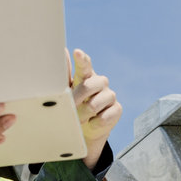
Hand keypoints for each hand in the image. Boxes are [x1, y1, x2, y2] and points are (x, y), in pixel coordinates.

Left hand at [69, 49, 119, 167]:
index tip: (77, 52)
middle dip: (76, 100)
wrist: (86, 128)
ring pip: (94, 105)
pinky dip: (94, 124)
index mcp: (86, 76)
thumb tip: (63, 52)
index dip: (82, 59)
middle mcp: (100, 82)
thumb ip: (65, 74)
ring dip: (82, 115)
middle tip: (68, 109)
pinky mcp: (117, 109)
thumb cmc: (75, 104)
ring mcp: (110, 95)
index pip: (85, 65)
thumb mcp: (67, 91)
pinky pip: (104, 118)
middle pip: (88, 86)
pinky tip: (92, 122)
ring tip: (79, 119)